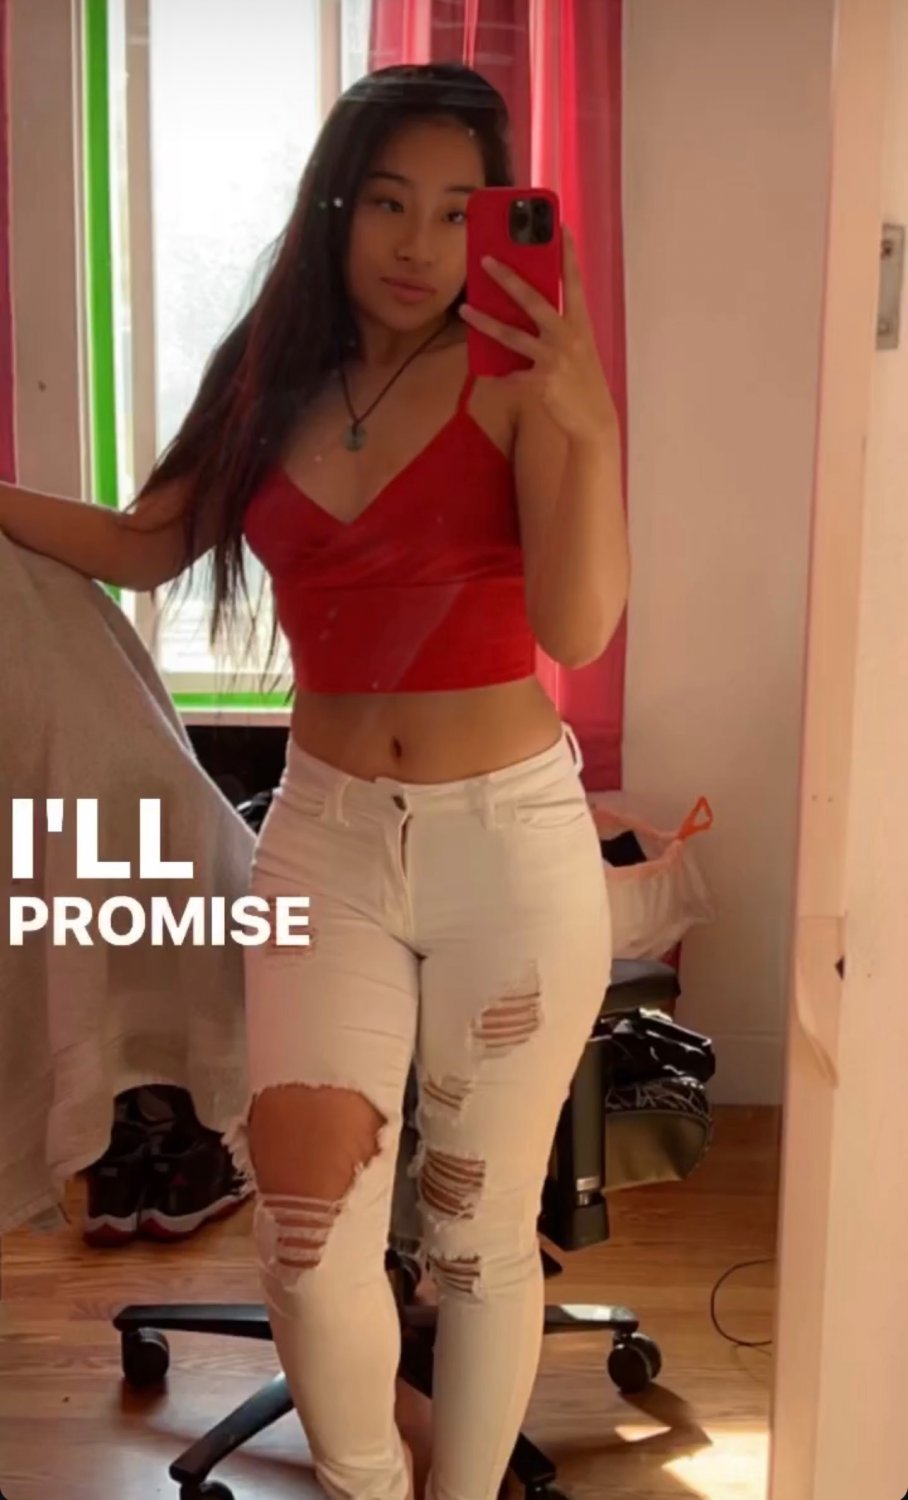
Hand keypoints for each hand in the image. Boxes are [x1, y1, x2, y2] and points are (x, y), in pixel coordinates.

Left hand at [458, 227, 618, 444]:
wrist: (594, 420)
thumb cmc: (583, 381)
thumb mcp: (578, 348)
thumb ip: (558, 328)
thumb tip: (525, 311)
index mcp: (579, 324)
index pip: (573, 281)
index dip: (567, 253)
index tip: (560, 226)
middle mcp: (567, 336)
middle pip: (533, 300)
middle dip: (507, 278)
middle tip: (485, 259)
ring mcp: (553, 359)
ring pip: (511, 335)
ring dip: (484, 321)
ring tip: (464, 309)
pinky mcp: (541, 382)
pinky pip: (510, 375)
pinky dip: (496, 374)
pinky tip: (483, 371)